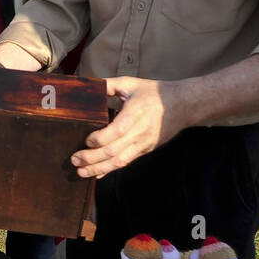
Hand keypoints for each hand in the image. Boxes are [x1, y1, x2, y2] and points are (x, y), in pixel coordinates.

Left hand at [71, 76, 185, 177]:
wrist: (184, 105)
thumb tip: (87, 86)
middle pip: (114, 150)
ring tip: (81, 172)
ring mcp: (144, 143)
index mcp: (136, 112)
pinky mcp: (146, 150)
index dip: (99, 139)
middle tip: (74, 160)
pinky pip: (126, 162)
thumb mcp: (131, 84)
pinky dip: (110, 169)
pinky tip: (97, 174)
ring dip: (99, 169)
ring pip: (120, 161)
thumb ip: (109, 85)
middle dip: (92, 158)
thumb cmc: (154, 93)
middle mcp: (140, 131)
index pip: (117, 131)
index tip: (86, 141)